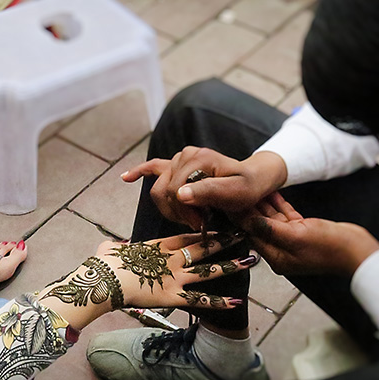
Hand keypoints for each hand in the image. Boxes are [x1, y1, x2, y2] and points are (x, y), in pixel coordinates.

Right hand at [38, 232, 256, 329]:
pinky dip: (219, 302)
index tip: (219, 225)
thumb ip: (116, 246)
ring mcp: (175, 277)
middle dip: (225, 240)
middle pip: (203, 247)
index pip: (186, 235)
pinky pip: (200, 301)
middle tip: (244, 232)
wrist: (101, 280)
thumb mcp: (109, 249)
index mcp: (157, 246)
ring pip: (209, 270)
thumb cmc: (102, 265)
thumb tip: (114, 246)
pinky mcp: (173, 296)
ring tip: (251, 261)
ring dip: (231, 266)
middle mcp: (171, 259)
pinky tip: (237, 301)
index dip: (203, 230)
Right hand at [122, 147, 286, 229]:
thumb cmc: (248, 188)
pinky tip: (125, 178)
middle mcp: (186, 155)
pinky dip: (139, 172)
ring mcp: (180, 159)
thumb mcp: (236, 193)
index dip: (185, 212)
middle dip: (177, 211)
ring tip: (190, 216)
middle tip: (197, 223)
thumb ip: (210, 192)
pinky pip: (152, 167)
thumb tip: (181, 194)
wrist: (253, 179)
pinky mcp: (176, 164)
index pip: (175, 189)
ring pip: (158, 189)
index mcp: (199, 158)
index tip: (201, 225)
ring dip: (170, 207)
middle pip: (163, 190)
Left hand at [240, 193, 378, 277]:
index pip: (252, 235)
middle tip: (237, 191)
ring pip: (272, 218)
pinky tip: (271, 191)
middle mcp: (282, 249)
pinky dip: (279, 203)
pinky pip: (286, 215)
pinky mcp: (303, 230)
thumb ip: (270, 229)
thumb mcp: (296, 236)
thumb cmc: (330, 247)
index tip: (230, 203)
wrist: (357, 250)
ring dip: (263, 203)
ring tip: (251, 187)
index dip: (241, 218)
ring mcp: (292, 239)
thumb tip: (247, 222)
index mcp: (276, 257)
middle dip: (249, 208)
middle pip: (260, 225)